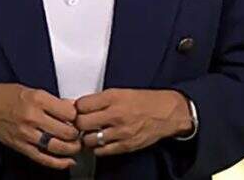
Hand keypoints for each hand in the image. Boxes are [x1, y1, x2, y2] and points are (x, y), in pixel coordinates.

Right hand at [0, 83, 80, 169]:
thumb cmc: (7, 96)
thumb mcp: (32, 90)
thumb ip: (53, 100)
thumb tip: (72, 107)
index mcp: (37, 99)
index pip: (68, 112)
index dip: (76, 116)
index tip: (76, 117)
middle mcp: (32, 117)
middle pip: (65, 131)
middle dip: (76, 134)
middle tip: (78, 133)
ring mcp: (26, 134)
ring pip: (57, 147)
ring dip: (71, 149)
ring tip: (76, 146)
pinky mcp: (21, 146)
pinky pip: (43, 158)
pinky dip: (58, 163)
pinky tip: (68, 161)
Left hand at [74, 89, 192, 156]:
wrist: (166, 113)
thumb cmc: (144, 101)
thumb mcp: (120, 92)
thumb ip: (99, 100)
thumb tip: (78, 105)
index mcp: (113, 98)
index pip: (81, 105)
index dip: (76, 108)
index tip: (78, 109)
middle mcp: (116, 115)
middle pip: (82, 123)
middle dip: (78, 123)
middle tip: (80, 123)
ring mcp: (121, 132)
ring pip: (89, 139)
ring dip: (86, 137)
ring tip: (90, 133)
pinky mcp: (125, 146)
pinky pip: (101, 151)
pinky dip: (97, 147)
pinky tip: (100, 141)